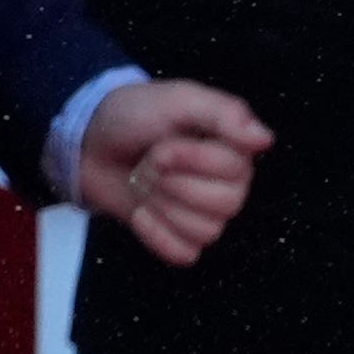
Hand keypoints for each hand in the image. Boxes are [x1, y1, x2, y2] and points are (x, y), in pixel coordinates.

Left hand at [75, 78, 269, 264]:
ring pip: (205, 232)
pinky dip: (157, 235)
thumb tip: (265, 139)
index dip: (190, 160)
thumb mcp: (179, 100)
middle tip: (150, 165)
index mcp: (234, 151)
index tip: (162, 143)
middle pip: (225, 206)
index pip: (234, 172)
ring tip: (145, 185)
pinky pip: (186, 254)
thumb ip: (224, 113)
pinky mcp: (180, 238)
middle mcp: (229, 186)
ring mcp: (206, 215)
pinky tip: (142, 212)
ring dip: (162, 207)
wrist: (88, 141)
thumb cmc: (135, 115)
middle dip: (173, 184)